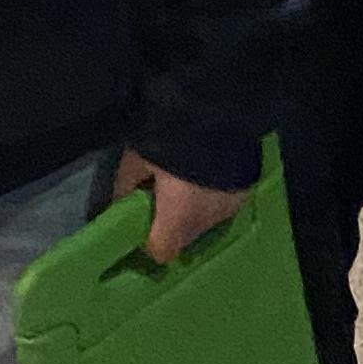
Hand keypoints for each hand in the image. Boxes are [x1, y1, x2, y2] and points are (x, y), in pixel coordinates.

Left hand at [116, 148, 251, 264]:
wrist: (216, 111)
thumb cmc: (168, 138)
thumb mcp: (138, 159)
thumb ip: (126, 185)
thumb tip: (117, 202)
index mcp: (178, 219)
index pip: (161, 252)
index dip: (147, 243)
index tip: (140, 225)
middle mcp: (207, 222)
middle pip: (185, 236)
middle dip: (171, 222)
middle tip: (159, 196)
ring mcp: (230, 208)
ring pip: (205, 219)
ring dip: (194, 208)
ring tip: (183, 180)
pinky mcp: (245, 191)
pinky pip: (223, 202)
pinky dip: (212, 194)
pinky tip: (205, 172)